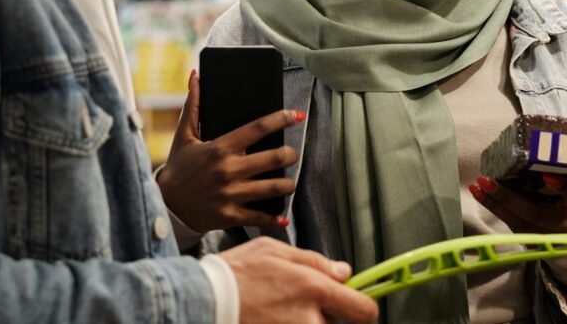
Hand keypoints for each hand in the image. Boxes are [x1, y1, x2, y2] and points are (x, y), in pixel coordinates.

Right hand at [158, 70, 303, 231]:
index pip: (258, 128)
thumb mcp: (184, 135)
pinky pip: (260, 217)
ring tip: (289, 182)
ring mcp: (231, 194)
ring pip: (274, 188)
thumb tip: (195, 76)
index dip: (281, 119)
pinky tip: (282, 215)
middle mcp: (229, 170)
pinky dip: (274, 217)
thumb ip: (193, 105)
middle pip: (274, 158)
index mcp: (220, 148)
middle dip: (290, 155)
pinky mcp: (230, 216)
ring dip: (288, 184)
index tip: (297, 115)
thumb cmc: (178, 167)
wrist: (165, 204)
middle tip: (291, 154)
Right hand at [221, 237, 377, 323]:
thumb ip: (315, 261)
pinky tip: (270, 317)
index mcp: (313, 288)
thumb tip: (344, 271)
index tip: (358, 304)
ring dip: (306, 322)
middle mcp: (309, 319)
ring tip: (278, 310)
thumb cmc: (235, 274)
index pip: (363, 310)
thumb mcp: (275, 250)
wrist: (203, 303)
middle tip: (302, 304)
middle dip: (326, 315)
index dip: (364, 307)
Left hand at [469, 173, 566, 233]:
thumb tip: (530, 145)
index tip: (547, 177)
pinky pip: (509, 222)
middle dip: (509, 197)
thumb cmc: (565, 198)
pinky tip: (478, 193)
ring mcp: (544, 235)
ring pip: (517, 220)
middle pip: (535, 212)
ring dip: (494, 202)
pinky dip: (492, 206)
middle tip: (488, 181)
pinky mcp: (529, 238)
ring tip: (478, 185)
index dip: (562, 187)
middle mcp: (563, 222)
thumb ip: (558, 172)